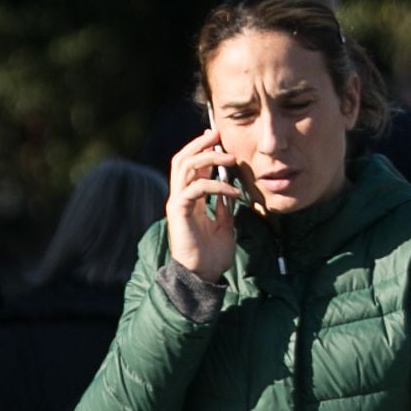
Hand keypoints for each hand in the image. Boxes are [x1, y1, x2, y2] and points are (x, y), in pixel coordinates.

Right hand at [165, 127, 243, 282]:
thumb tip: (230, 187)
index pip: (190, 165)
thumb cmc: (212, 254)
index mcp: (189, 199)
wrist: (203, 275)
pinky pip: (196, 188)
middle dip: (200, 144)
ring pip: (185, 167)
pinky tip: (233, 190)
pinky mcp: (179, 211)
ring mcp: (177, 203)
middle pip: (182, 159)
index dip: (201, 148)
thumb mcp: (224, 224)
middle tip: (218, 134)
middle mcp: (179, 197)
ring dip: (208, 158)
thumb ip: (223, 205)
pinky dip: (216, 185)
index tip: (217, 137)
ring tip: (230, 157)